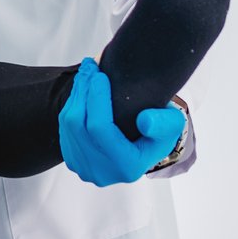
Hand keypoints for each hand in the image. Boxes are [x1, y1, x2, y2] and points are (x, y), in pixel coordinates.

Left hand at [58, 59, 186, 187]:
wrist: (144, 145)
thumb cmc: (159, 131)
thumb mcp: (172, 124)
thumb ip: (163, 123)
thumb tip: (144, 121)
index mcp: (126, 167)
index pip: (100, 129)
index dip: (97, 99)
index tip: (100, 74)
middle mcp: (101, 172)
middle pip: (79, 125)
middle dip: (84, 91)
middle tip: (89, 66)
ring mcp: (84, 168)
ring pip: (69, 125)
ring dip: (77, 95)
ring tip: (86, 72)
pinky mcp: (73, 160)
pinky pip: (65, 128)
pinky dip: (72, 105)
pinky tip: (83, 89)